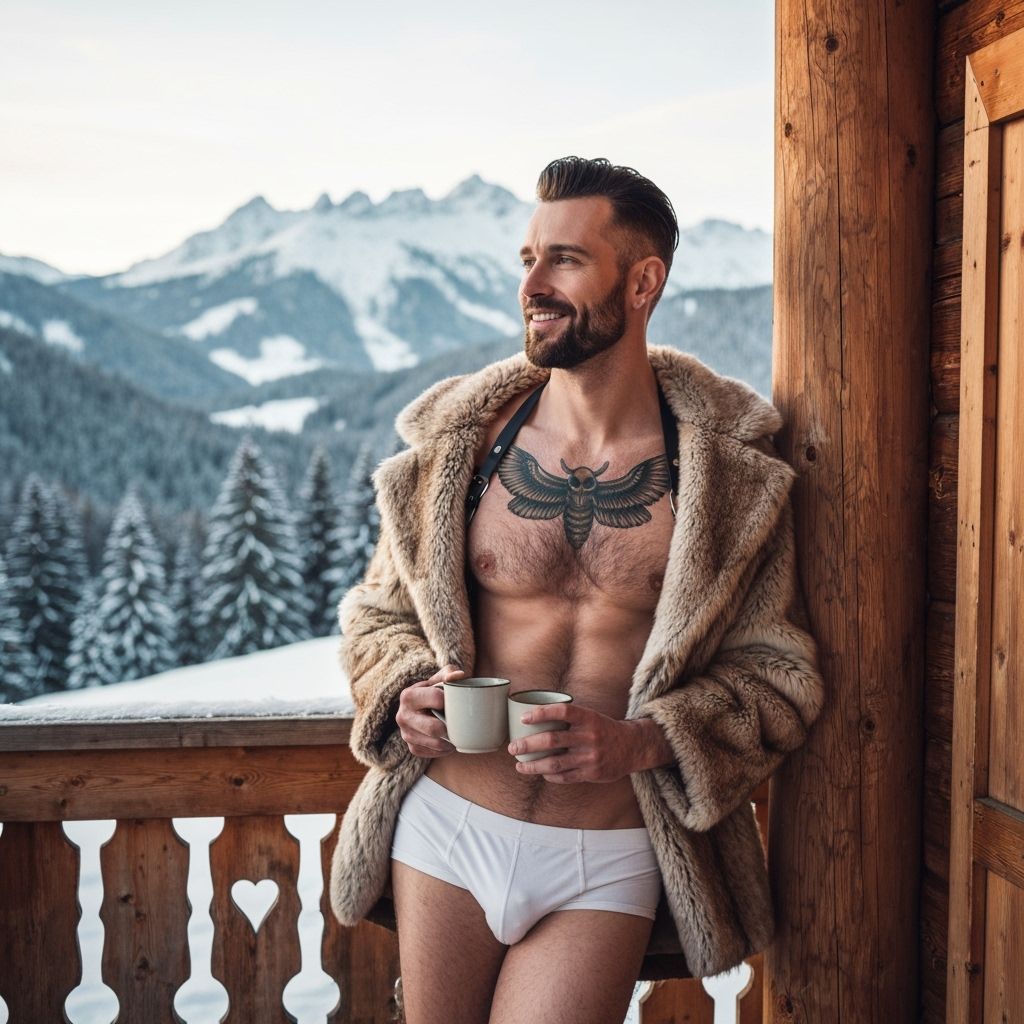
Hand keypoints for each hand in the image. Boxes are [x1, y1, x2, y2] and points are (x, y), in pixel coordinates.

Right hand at [396, 665, 464, 757]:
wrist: (424, 706)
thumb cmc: (436, 690)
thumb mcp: (441, 677)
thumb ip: (449, 673)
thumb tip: (459, 676)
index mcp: (408, 696)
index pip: (437, 699)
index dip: (451, 700)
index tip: (457, 700)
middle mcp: (402, 716)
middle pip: (434, 728)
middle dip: (450, 726)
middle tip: (460, 722)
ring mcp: (406, 734)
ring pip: (435, 743)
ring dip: (450, 740)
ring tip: (457, 732)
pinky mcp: (412, 748)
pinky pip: (433, 753)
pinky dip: (445, 749)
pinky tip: (449, 740)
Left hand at [507, 704, 670, 783]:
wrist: (632, 747)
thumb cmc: (603, 729)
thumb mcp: (590, 716)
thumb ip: (569, 718)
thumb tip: (535, 717)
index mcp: (588, 718)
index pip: (562, 711)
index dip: (541, 713)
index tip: (524, 718)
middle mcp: (588, 736)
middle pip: (552, 740)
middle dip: (528, 744)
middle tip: (512, 747)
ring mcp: (590, 756)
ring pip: (554, 763)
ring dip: (533, 765)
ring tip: (519, 766)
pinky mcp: (591, 773)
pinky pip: (565, 777)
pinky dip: (550, 776)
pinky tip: (541, 773)